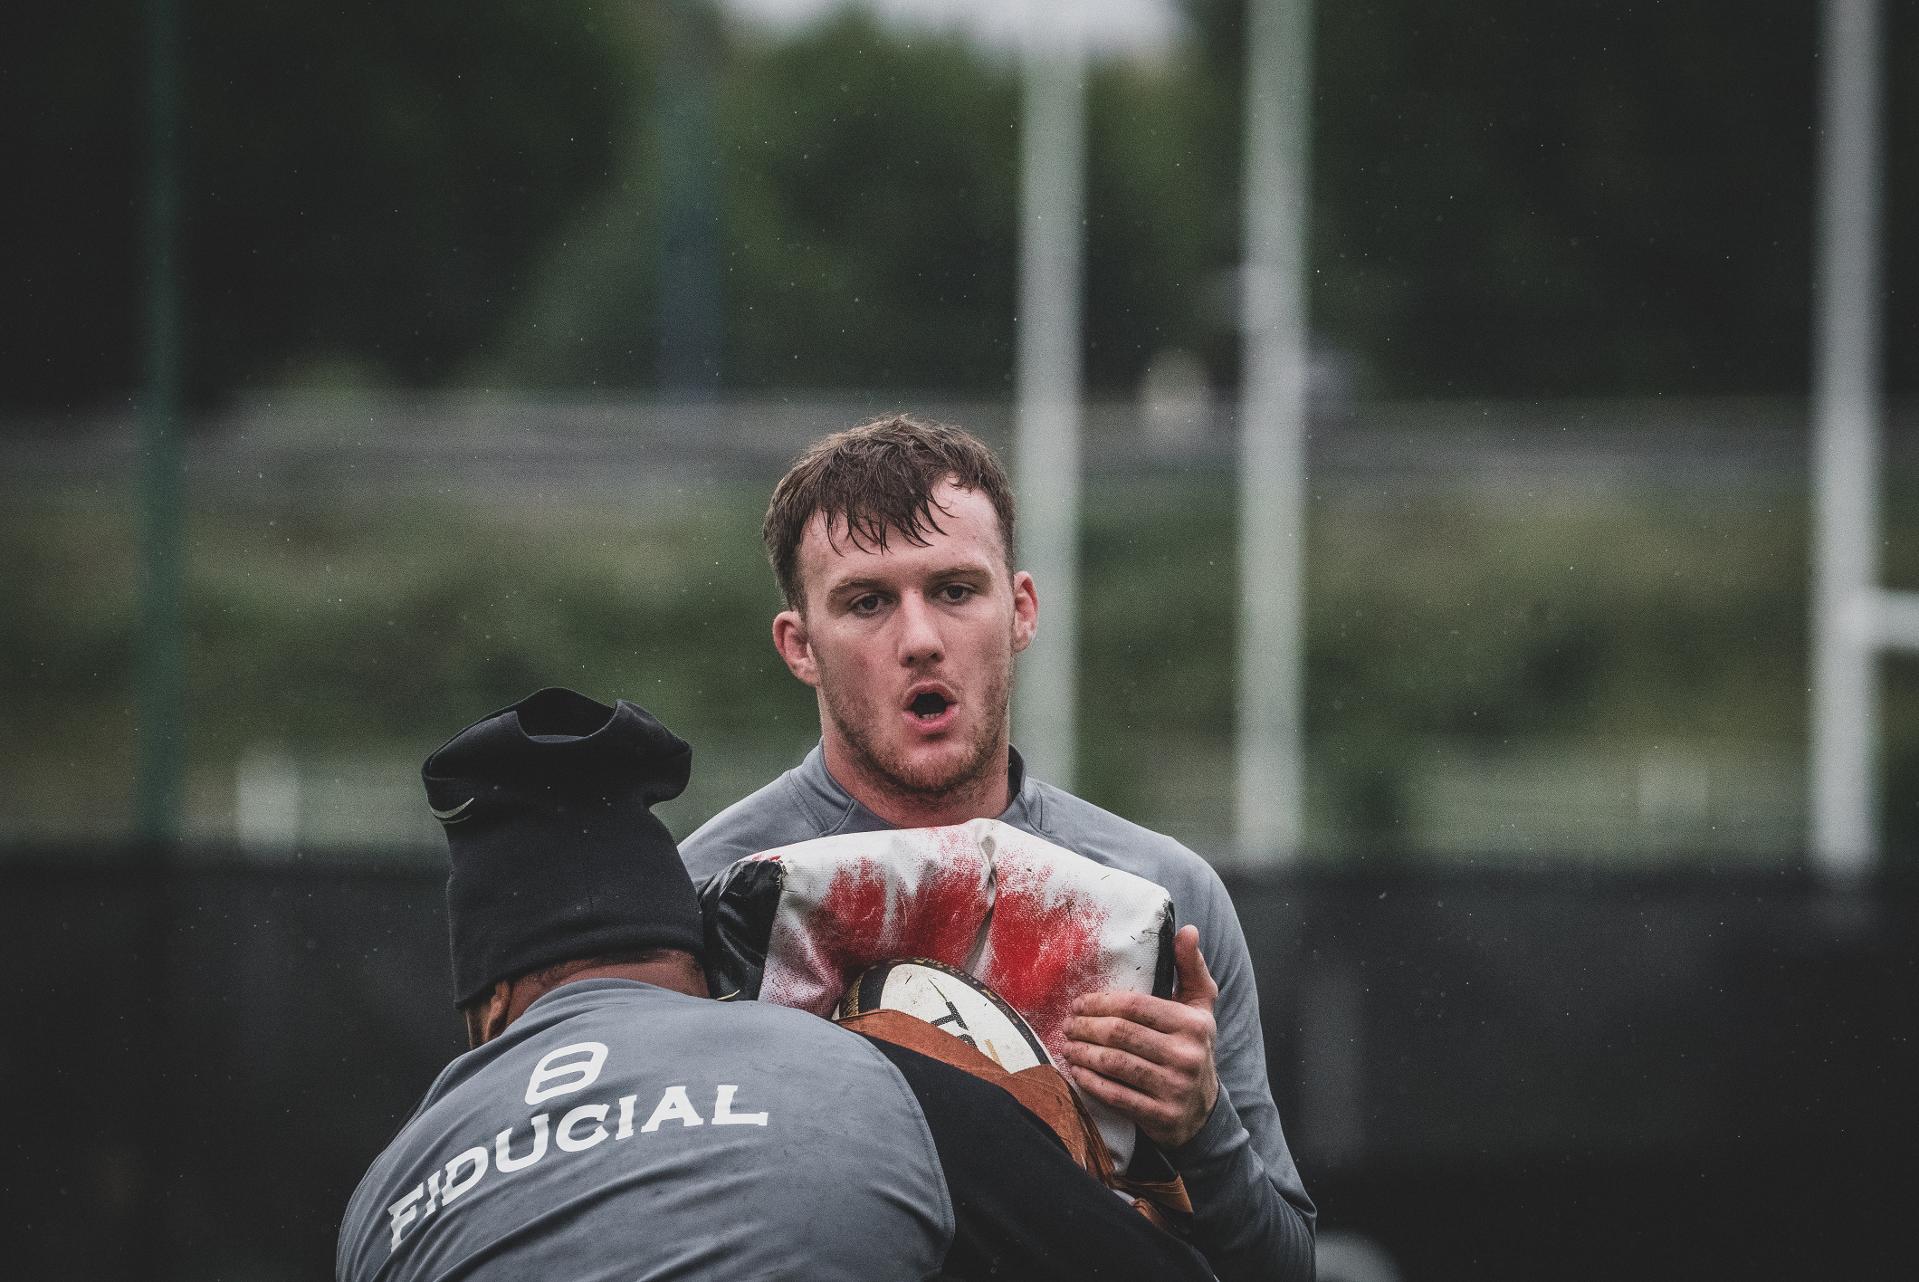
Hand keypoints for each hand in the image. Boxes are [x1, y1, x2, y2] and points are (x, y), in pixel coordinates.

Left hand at [1060, 924, 1220, 1148]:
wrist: (1203, 1111)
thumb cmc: (1192, 1047)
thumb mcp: (1199, 1007)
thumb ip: (1190, 968)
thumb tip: (1187, 930)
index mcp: (1192, 1024)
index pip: (1135, 1006)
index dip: (1100, 1002)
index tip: (1079, 1003)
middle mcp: (1185, 1056)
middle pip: (1119, 1033)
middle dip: (1085, 1026)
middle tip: (1068, 1024)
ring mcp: (1174, 1088)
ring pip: (1114, 1063)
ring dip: (1082, 1052)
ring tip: (1067, 1044)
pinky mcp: (1161, 1117)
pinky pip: (1115, 1095)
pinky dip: (1090, 1081)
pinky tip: (1077, 1071)